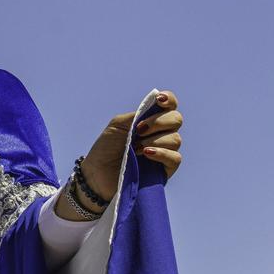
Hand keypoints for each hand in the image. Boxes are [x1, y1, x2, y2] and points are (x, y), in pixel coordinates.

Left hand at [56, 91, 182, 220]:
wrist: (98, 174)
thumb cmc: (106, 148)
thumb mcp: (117, 125)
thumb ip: (136, 115)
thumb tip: (155, 108)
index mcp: (150, 120)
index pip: (169, 105)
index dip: (169, 99)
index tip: (159, 100)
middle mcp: (161, 133)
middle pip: (176, 119)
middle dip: (158, 122)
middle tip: (138, 130)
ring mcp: (165, 151)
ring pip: (175, 139)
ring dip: (154, 140)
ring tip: (136, 148)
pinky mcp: (166, 169)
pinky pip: (175, 157)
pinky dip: (161, 153)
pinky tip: (146, 153)